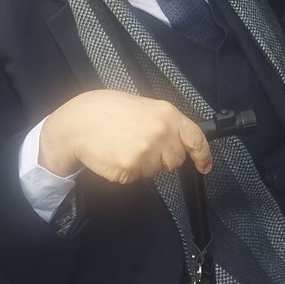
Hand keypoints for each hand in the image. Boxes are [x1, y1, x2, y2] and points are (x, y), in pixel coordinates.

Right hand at [39, 90, 212, 182]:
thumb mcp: (143, 106)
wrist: (79, 122)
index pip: (196, 139)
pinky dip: (127, 170)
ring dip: (144, 164)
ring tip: (125, 145)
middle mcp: (161, 133)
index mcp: (167, 114)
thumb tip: (179, 140)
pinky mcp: (131, 168)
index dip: (203, 156)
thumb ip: (164, 123)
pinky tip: (116, 154)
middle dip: (163, 158)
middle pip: (176, 160)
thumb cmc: (108, 111)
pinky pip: (137, 177)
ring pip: (155, 170)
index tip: (205, 166)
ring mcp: (146, 152)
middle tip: (142, 144)